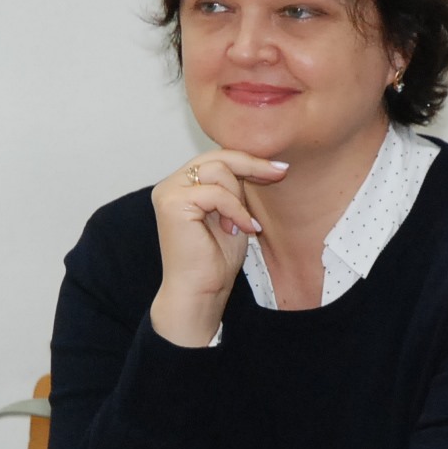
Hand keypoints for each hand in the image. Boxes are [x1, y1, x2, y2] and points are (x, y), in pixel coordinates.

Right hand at [148, 149, 288, 345]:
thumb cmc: (216, 260)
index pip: (216, 158)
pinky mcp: (172, 204)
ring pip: (217, 171)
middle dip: (251, 165)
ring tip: (243, 225)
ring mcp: (168, 192)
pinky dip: (236, 210)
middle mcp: (170, 185)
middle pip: (216, 157)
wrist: (201, 292)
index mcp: (182, 185)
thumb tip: (260, 161)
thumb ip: (236, 188)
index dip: (248, 160)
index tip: (279, 169)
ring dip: (239, 199)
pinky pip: (215, 193)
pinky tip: (243, 229)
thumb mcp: (233, 213)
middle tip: (279, 175)